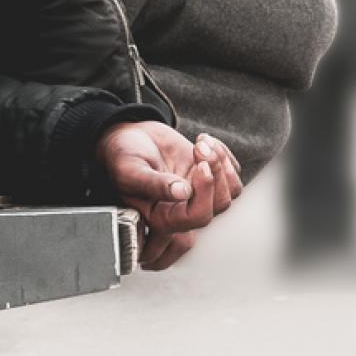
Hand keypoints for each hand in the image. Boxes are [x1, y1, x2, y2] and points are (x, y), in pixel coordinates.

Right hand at [94, 123, 243, 269]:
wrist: (128, 138)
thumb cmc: (121, 157)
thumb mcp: (130, 170)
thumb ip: (153, 184)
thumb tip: (182, 192)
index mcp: (162, 216)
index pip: (196, 218)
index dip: (204, 194)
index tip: (200, 166)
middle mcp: (183, 209)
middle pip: (218, 205)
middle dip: (216, 174)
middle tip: (199, 149)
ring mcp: (199, 194)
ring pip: (230, 191)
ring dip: (221, 162)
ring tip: (201, 143)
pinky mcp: (209, 177)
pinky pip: (233, 172)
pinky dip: (224, 153)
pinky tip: (202, 140)